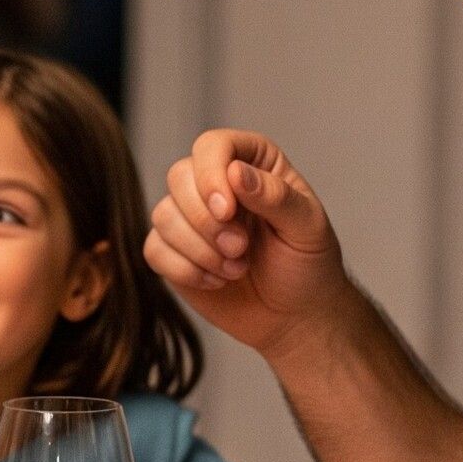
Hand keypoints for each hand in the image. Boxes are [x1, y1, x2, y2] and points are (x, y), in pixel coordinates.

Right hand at [143, 128, 350, 358]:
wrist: (295, 315)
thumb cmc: (308, 265)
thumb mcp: (307, 227)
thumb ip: (275, 196)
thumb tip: (235, 171)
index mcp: (252, 163)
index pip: (212, 146)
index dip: (211, 174)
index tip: (227, 211)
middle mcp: (216, 183)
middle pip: (179, 176)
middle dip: (206, 221)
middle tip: (240, 249)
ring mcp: (190, 218)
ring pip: (163, 215)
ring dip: (200, 250)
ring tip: (236, 269)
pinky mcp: (173, 252)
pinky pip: (154, 250)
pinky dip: (185, 270)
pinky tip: (216, 281)